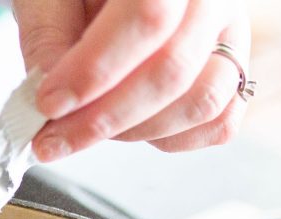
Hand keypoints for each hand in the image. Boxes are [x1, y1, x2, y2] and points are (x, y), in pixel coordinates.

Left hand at [12, 0, 250, 160]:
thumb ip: (48, 36)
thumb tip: (53, 100)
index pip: (148, 17)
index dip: (94, 70)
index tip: (49, 102)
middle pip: (173, 68)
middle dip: (103, 117)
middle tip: (53, 136)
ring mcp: (229, 37)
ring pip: (202, 101)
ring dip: (135, 131)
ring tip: (87, 130)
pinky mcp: (232, 73)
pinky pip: (218, 122)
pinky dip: (170, 139)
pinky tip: (127, 130)